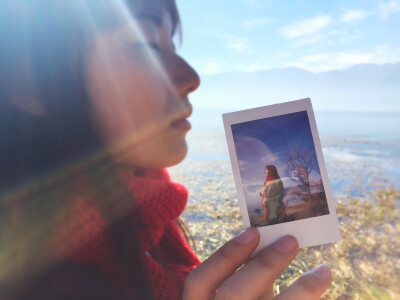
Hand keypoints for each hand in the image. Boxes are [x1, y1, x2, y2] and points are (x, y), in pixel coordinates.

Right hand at [183, 228, 331, 299]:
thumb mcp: (233, 294)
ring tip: (324, 271)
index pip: (200, 280)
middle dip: (264, 265)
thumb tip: (270, 239)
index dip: (226, 254)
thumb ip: (244, 273)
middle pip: (235, 294)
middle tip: (292, 241)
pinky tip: (343, 297)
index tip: (254, 231)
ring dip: (301, 291)